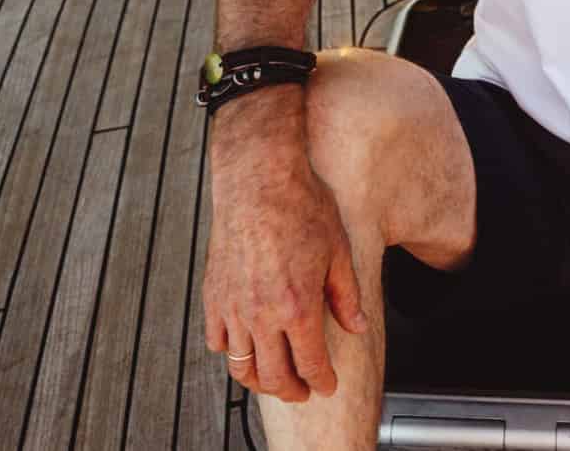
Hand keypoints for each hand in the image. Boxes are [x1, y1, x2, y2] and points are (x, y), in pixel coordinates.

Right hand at [203, 101, 367, 402]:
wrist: (258, 178)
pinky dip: (230, 351)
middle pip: (273, 375)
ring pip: (241, 364)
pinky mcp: (213, 294)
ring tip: (273, 378)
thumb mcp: (338, 251)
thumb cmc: (301, 207)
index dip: (321, 381)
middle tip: (302, 391)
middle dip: (291, 391)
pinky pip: (216, 339)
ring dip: (259, 379)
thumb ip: (346, 296)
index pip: (310, 364)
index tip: (328, 386)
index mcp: (297, 307)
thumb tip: (355, 327)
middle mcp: (261, 313)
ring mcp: (233, 306)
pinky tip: (244, 346)